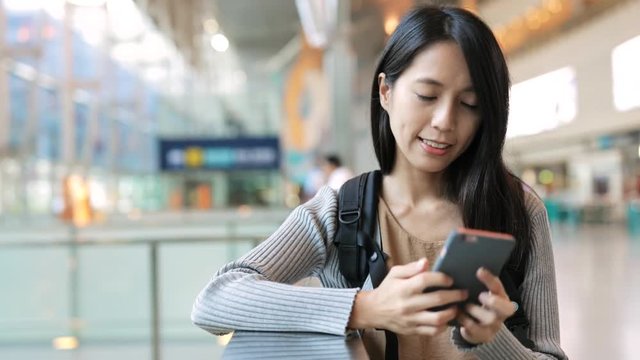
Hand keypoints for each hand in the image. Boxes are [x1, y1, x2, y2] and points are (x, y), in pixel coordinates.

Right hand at [349, 258, 467, 335]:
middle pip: (437, 299)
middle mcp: (408, 304)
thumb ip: (411, 268)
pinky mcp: (412, 330)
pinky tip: (447, 319)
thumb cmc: (387, 290)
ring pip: (437, 318)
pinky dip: (443, 326)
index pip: (426, 280)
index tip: (450, 279)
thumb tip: (426, 262)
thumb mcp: (394, 274)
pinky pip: (432, 331)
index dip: (441, 278)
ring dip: (452, 312)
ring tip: (457, 307)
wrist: (373, 310)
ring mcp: (411, 319)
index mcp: (404, 287)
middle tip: (463, 293)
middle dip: (454, 295)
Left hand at [457, 267, 516, 343]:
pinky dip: (464, 320)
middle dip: (494, 301)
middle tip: (480, 295)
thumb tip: (455, 258)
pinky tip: (457, 314)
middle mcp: (501, 312)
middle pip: (506, 308)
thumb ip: (473, 279)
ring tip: (464, 305)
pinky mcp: (483, 335)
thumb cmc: (475, 303)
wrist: (476, 327)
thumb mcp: (477, 291)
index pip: (499, 287)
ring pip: (489, 318)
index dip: (490, 279)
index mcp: (501, 297)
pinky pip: (474, 329)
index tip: (479, 270)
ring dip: (474, 310)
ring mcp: (494, 325)